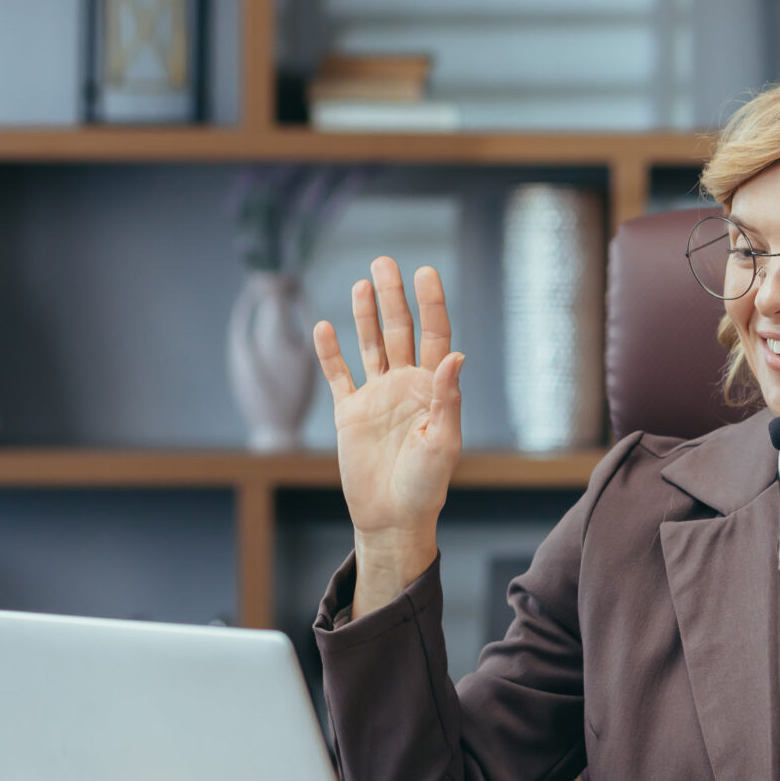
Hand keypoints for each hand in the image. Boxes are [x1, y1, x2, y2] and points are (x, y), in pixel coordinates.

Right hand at [313, 257, 464, 614]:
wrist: (392, 518)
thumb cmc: (425, 486)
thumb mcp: (443, 443)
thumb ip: (447, 399)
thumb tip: (455, 355)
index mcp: (432, 389)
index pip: (434, 336)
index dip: (431, 303)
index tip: (426, 272)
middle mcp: (404, 386)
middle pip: (399, 330)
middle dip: (393, 297)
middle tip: (385, 261)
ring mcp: (376, 397)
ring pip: (370, 345)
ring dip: (365, 315)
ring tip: (362, 283)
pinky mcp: (349, 413)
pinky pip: (338, 375)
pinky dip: (330, 352)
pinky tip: (324, 326)